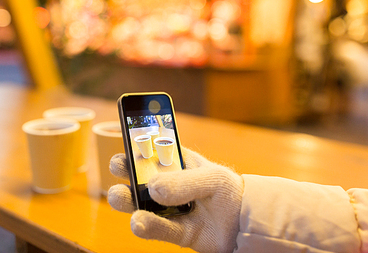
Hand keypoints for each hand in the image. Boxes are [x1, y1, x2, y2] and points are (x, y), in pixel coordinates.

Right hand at [108, 147, 243, 252]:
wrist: (249, 224)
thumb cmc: (231, 191)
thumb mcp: (213, 178)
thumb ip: (184, 182)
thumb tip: (152, 188)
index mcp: (176, 162)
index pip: (152, 147)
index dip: (136, 140)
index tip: (124, 136)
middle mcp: (168, 184)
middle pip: (137, 174)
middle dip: (123, 168)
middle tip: (118, 166)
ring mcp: (169, 208)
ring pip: (139, 202)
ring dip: (125, 199)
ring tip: (120, 197)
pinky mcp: (175, 232)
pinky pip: (157, 228)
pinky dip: (146, 226)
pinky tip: (138, 222)